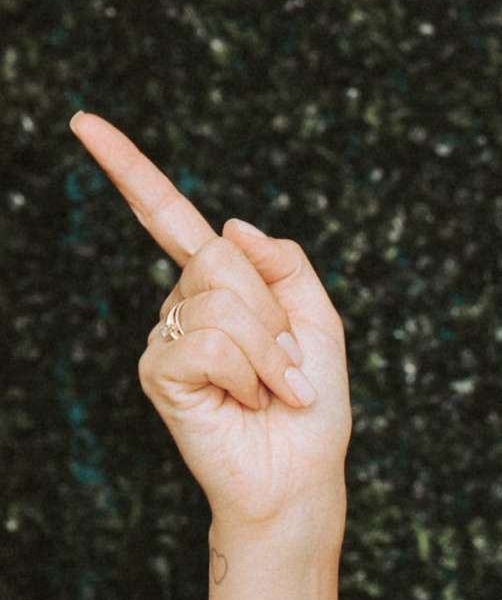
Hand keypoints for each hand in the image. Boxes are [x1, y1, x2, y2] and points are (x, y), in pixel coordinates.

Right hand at [72, 112, 348, 537]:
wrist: (301, 476)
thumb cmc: (311, 408)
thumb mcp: (318, 322)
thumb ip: (284, 263)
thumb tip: (229, 224)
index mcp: (218, 286)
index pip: (168, 217)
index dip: (129, 169)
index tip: (84, 122)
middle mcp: (183, 305)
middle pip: (222, 261)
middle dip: (272, 316)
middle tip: (287, 369)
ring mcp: (166, 338)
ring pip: (221, 303)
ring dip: (268, 353)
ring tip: (274, 392)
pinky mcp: (160, 373)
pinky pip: (208, 342)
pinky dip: (248, 373)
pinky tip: (250, 403)